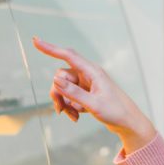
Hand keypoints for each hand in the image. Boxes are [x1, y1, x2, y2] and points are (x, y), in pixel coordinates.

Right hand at [33, 37, 155, 153]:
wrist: (128, 124)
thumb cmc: (116, 112)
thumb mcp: (93, 104)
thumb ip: (74, 92)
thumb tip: (55, 79)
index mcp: (92, 72)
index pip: (67, 55)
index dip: (50, 48)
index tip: (35, 40)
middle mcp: (88, 75)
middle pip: (61, 77)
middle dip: (58, 93)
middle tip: (61, 110)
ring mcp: (86, 84)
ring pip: (64, 88)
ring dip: (64, 103)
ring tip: (71, 116)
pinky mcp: (86, 93)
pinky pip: (69, 97)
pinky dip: (69, 107)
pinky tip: (75, 117)